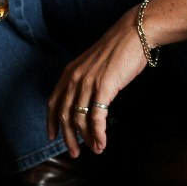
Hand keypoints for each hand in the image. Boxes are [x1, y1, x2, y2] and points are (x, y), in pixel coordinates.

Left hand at [47, 11, 148, 156]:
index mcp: (70, 72)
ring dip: (86, 139)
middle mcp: (75, 78)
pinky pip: (97, 117)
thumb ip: (87, 79)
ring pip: (79, 119)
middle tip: (74, 152)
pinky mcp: (104, 87)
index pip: (53, 101)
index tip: (52, 136)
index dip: (51, 121)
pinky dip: (98, 133)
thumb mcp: (94, 63)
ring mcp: (88, 83)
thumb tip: (88, 99)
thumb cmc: (119, 48)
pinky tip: (102, 143)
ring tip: (94, 150)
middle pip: (64, 115)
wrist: (135, 33)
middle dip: (68, 137)